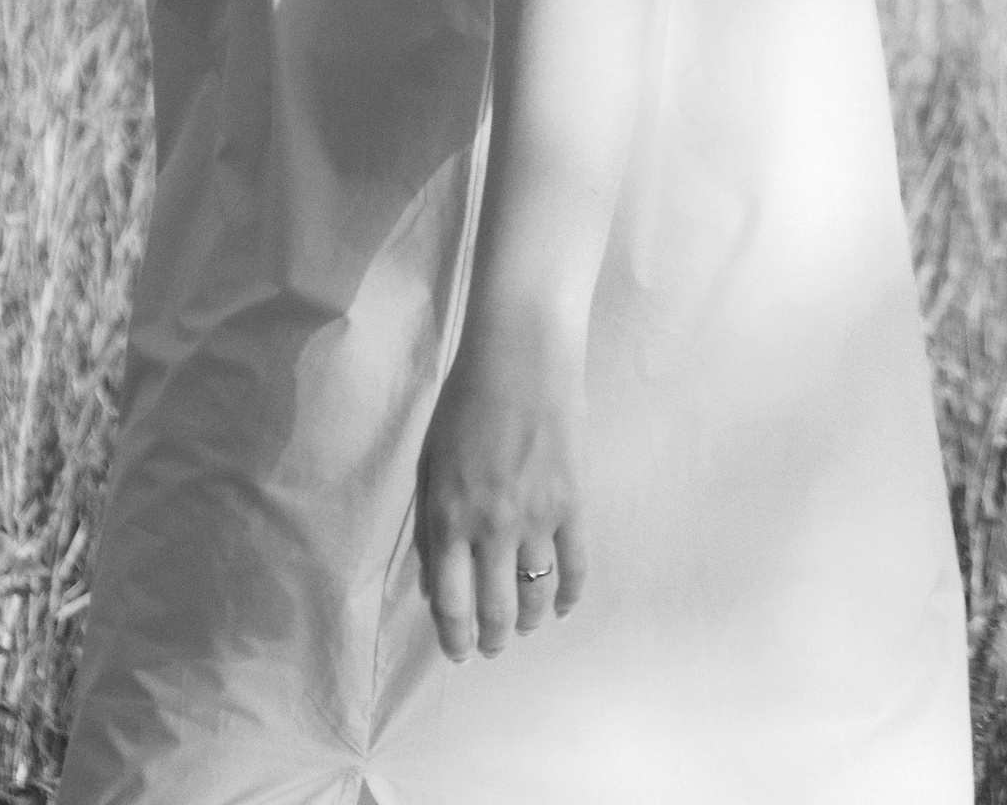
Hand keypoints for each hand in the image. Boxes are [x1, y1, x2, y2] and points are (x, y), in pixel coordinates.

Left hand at [413, 311, 589, 663]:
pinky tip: (563, 606)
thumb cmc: (466, 400)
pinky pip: (576, 567)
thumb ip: (430, 526)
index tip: (458, 651)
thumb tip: (435, 583)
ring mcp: (536, 518)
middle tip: (491, 647)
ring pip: (536, 596)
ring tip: (523, 627)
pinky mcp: (572, 504)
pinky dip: (570, 596)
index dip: (455, 636)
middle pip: (494, 610)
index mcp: (448, 516)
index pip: (451, 602)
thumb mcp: (430, 462)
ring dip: (528, 622)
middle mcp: (491, 527)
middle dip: (491, 639)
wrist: (521, 354)